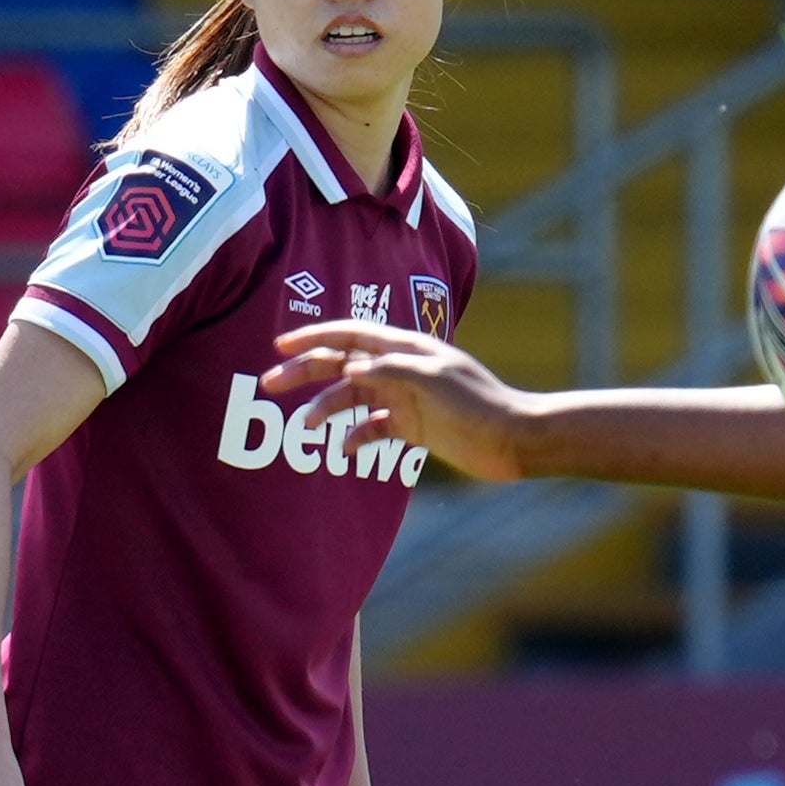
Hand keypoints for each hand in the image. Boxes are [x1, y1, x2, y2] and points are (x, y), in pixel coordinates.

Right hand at [271, 321, 521, 476]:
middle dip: (306, 372)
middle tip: (270, 383)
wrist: (514, 439)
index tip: (281, 346)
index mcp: (406, 348)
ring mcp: (406, 398)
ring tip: (305, 427)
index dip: (315, 337)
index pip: (351, 334)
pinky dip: (356, 437)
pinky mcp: (413, 426)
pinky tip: (344, 451)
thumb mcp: (431, 378)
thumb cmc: (477, 403)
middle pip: (343, 364)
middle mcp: (402, 369)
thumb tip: (349, 368)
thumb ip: (389, 368)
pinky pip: (374, 428)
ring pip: (354, 399)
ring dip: (326, 410)